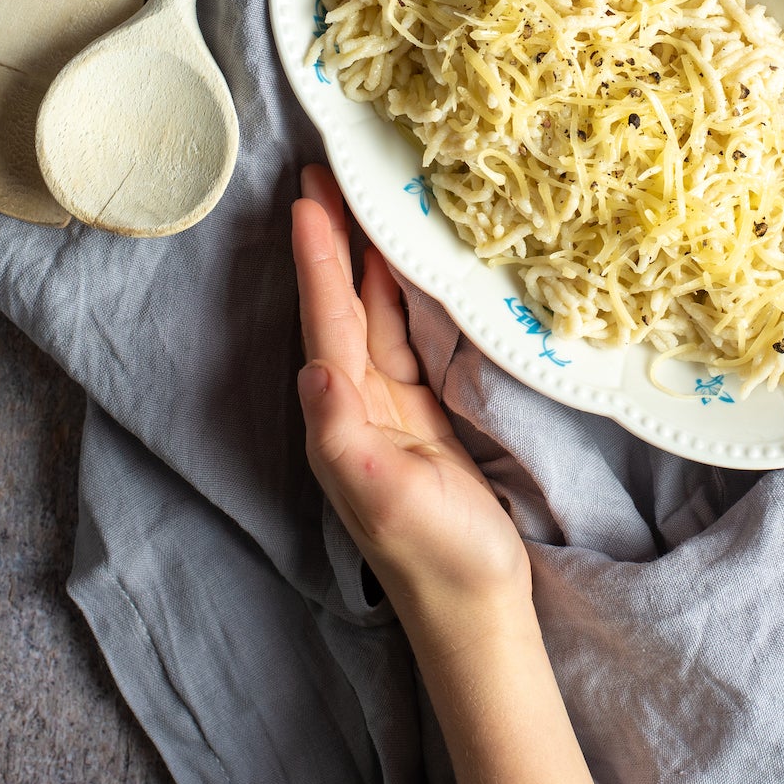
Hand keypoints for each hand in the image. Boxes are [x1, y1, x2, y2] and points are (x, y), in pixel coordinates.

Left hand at [291, 165, 531, 649]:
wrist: (475, 608)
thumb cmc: (437, 556)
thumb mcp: (385, 497)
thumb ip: (344, 433)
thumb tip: (313, 368)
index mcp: (340, 418)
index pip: (324, 323)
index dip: (317, 261)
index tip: (308, 201)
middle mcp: (354, 405)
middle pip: (338, 306)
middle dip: (330, 241)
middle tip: (325, 174)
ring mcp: (388, 410)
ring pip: (370, 316)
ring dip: (361, 260)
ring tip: (360, 201)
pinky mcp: (421, 416)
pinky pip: (403, 339)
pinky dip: (398, 296)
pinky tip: (400, 266)